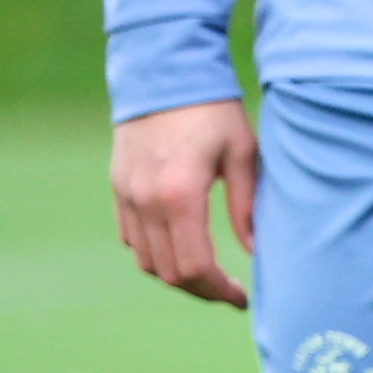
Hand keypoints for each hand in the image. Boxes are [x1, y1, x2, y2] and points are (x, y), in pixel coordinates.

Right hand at [110, 99, 259, 306]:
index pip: (195, 266)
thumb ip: (247, 206)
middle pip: (168, 272)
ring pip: (145, 260)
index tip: (242, 298)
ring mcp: (126, 195)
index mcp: (180, 195)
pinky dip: (154, 254)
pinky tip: (182, 250)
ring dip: (176, 276)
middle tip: (230, 293)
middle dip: (201, 290)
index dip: (219, 291)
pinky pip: (131, 238)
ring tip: (210, 276)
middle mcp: (145, 200)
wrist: (164, 73)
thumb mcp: (244, 154)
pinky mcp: (118, 187)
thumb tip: (255, 251)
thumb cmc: (214, 111)